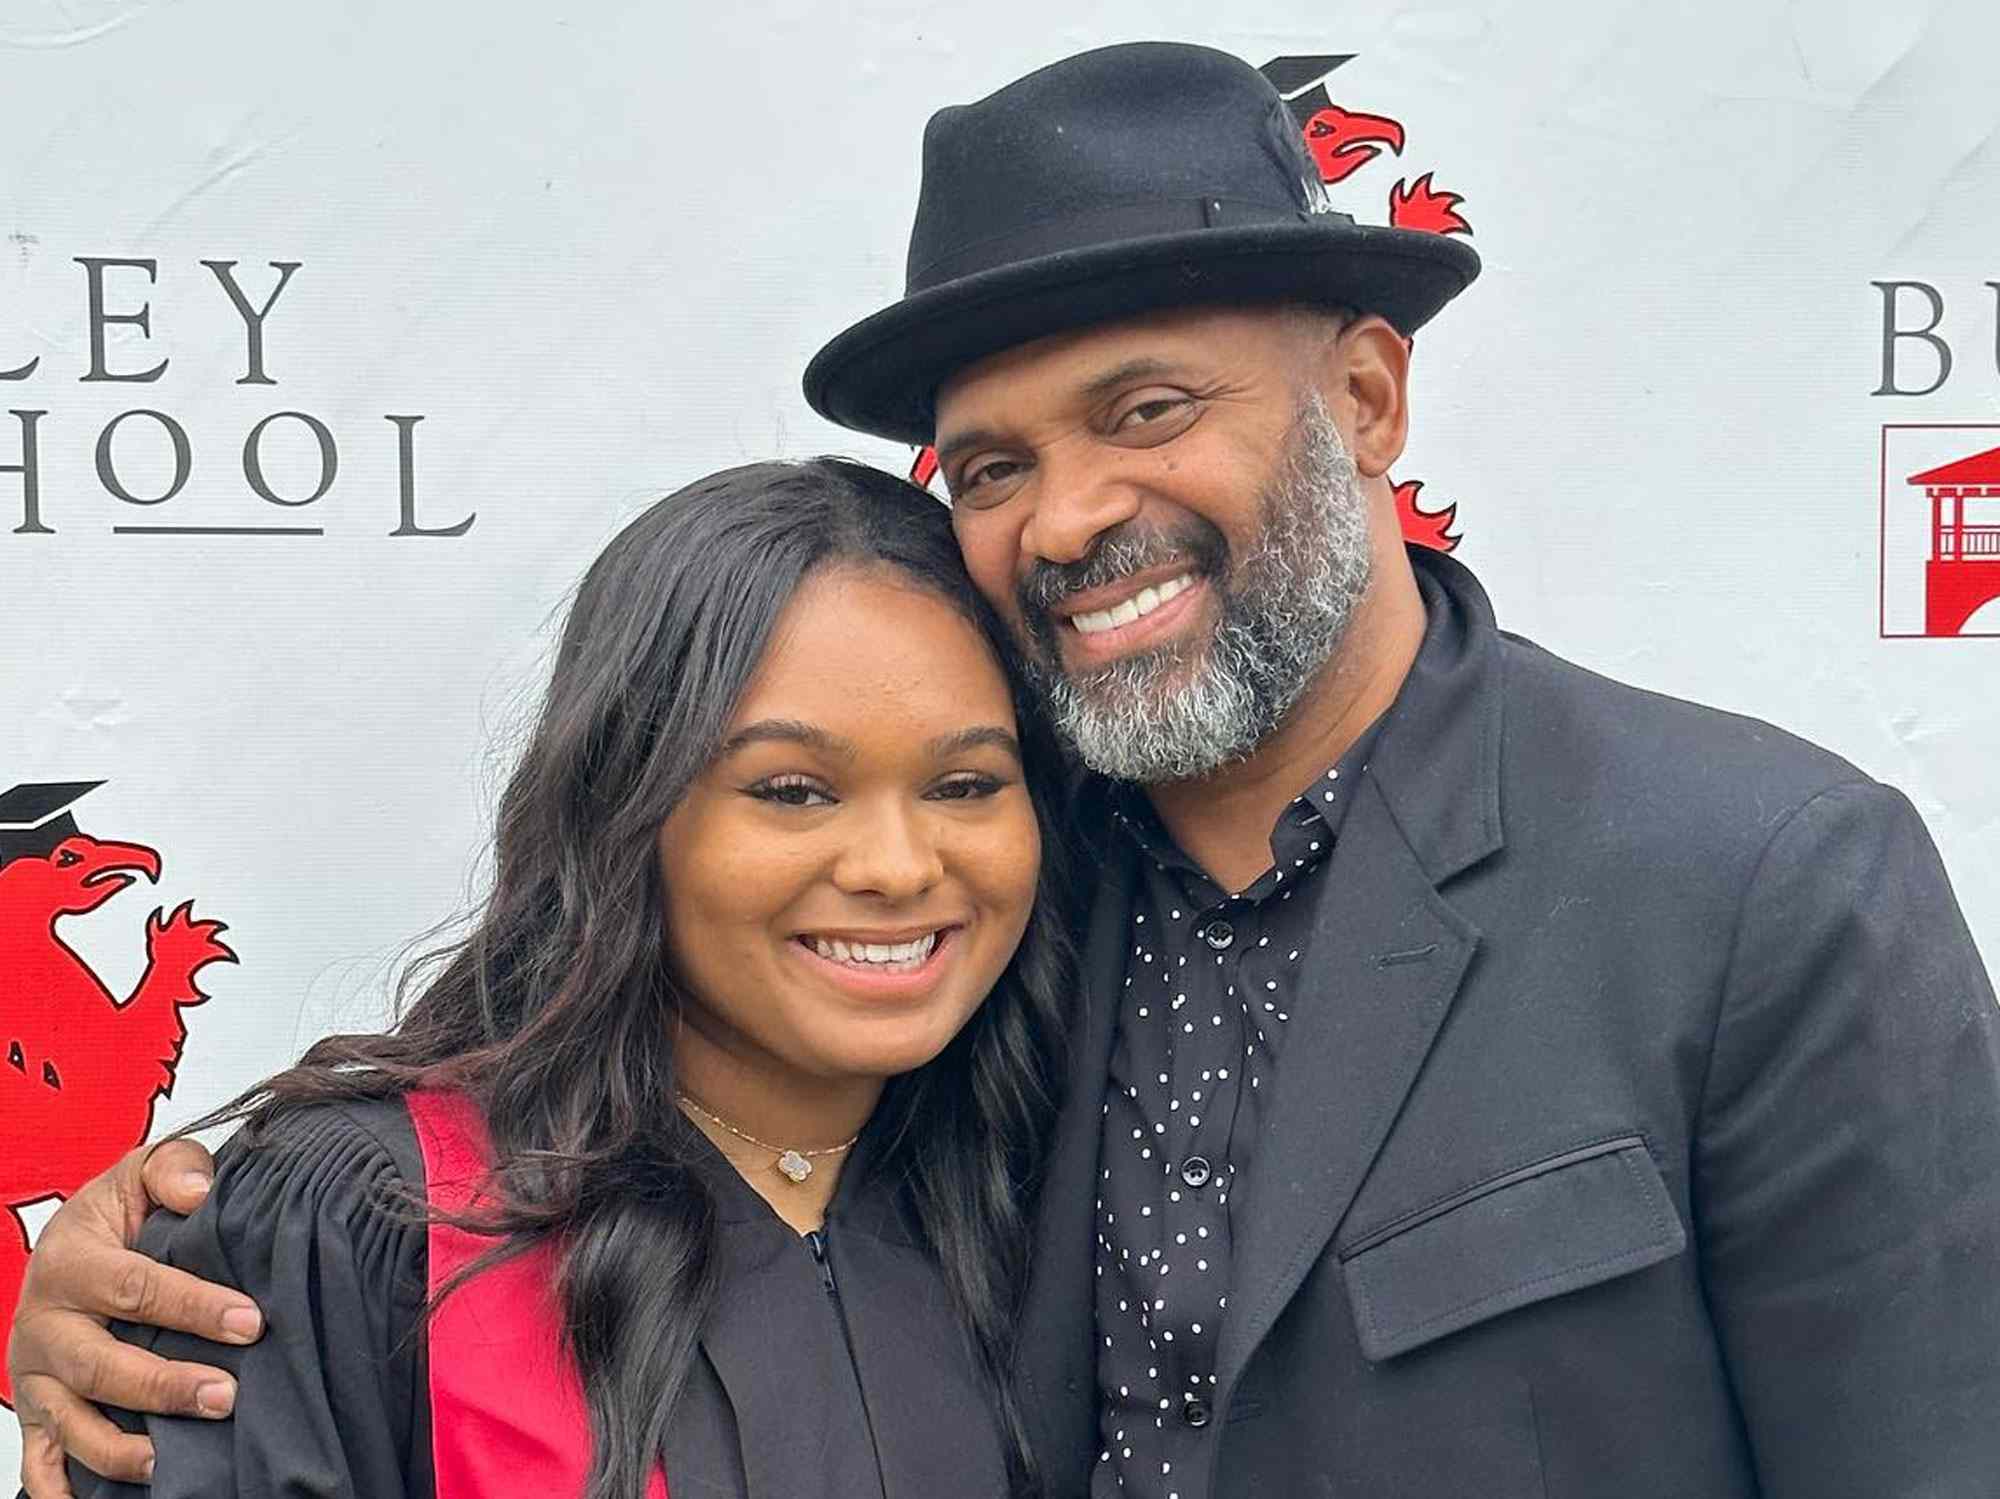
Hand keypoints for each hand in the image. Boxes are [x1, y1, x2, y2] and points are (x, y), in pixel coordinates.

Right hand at [10, 1140, 262, 1496]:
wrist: (68, 1247)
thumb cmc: (119, 1216)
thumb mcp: (141, 1175)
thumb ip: (174, 1168)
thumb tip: (200, 1192)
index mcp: (71, 1263)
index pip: (134, 1288)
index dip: (194, 1307)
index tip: (251, 1322)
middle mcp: (44, 1326)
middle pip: (101, 1366)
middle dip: (165, 1386)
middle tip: (227, 1396)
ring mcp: (36, 1378)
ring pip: (72, 1424)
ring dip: (122, 1450)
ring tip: (175, 1462)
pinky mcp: (35, 1415)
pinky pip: (40, 1466)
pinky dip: (62, 1494)